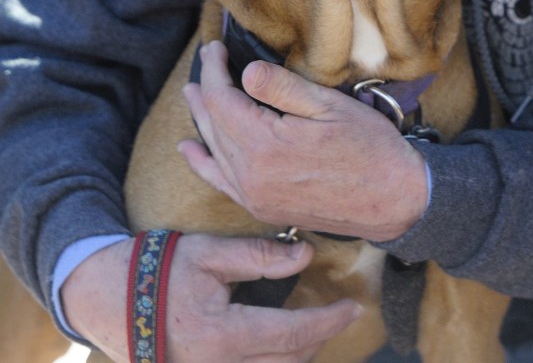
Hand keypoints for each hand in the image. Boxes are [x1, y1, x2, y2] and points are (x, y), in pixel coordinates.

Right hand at [61, 232, 360, 361]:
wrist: (105, 297)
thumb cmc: (158, 267)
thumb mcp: (208, 252)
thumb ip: (259, 255)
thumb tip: (307, 254)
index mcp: (222, 335)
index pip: (292, 334)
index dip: (328, 321)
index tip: (354, 307)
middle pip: (287, 362)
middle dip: (318, 339)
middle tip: (336, 312)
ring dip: (296, 354)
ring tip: (313, 327)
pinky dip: (272, 361)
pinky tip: (282, 344)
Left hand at [180, 42, 428, 242]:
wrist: (393, 199)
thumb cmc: (368, 146)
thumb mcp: (328, 105)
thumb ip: (281, 88)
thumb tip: (244, 72)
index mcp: (265, 145)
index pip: (222, 100)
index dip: (215, 70)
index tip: (215, 46)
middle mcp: (251, 176)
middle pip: (214, 124)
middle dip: (207, 88)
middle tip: (207, 59)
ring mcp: (255, 197)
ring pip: (214, 150)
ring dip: (201, 119)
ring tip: (191, 93)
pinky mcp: (263, 208)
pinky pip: (221, 182)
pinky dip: (202, 163)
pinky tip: (189, 150)